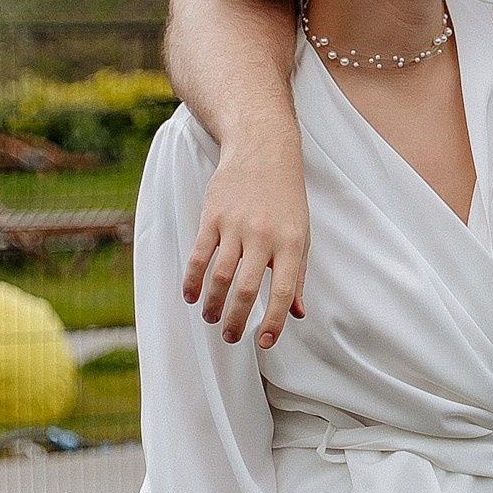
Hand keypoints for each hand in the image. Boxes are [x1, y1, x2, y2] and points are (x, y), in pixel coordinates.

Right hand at [182, 137, 309, 346]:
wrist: (263, 150)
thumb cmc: (285, 197)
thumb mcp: (301, 233)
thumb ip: (297, 275)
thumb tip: (296, 313)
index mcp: (290, 242)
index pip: (283, 290)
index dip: (274, 321)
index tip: (264, 342)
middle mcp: (263, 235)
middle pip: (246, 289)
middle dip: (236, 319)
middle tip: (231, 337)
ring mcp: (235, 225)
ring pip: (219, 275)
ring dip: (213, 304)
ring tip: (212, 318)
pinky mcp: (212, 216)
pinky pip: (199, 255)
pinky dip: (193, 280)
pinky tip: (191, 296)